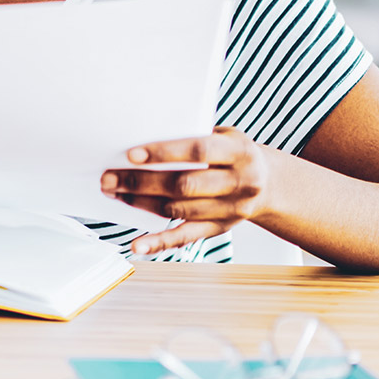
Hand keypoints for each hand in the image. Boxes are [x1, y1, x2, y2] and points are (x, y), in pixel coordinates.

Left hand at [101, 127, 275, 256]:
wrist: (269, 183)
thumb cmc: (233, 152)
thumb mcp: (226, 135)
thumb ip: (195, 135)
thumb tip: (144, 133)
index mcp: (239, 151)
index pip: (198, 151)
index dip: (164, 153)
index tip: (131, 154)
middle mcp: (239, 182)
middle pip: (184, 185)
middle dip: (142, 182)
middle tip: (109, 178)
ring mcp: (231, 209)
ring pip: (180, 210)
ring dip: (142, 203)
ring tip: (115, 194)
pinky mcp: (220, 229)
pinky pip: (186, 237)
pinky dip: (159, 242)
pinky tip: (137, 244)